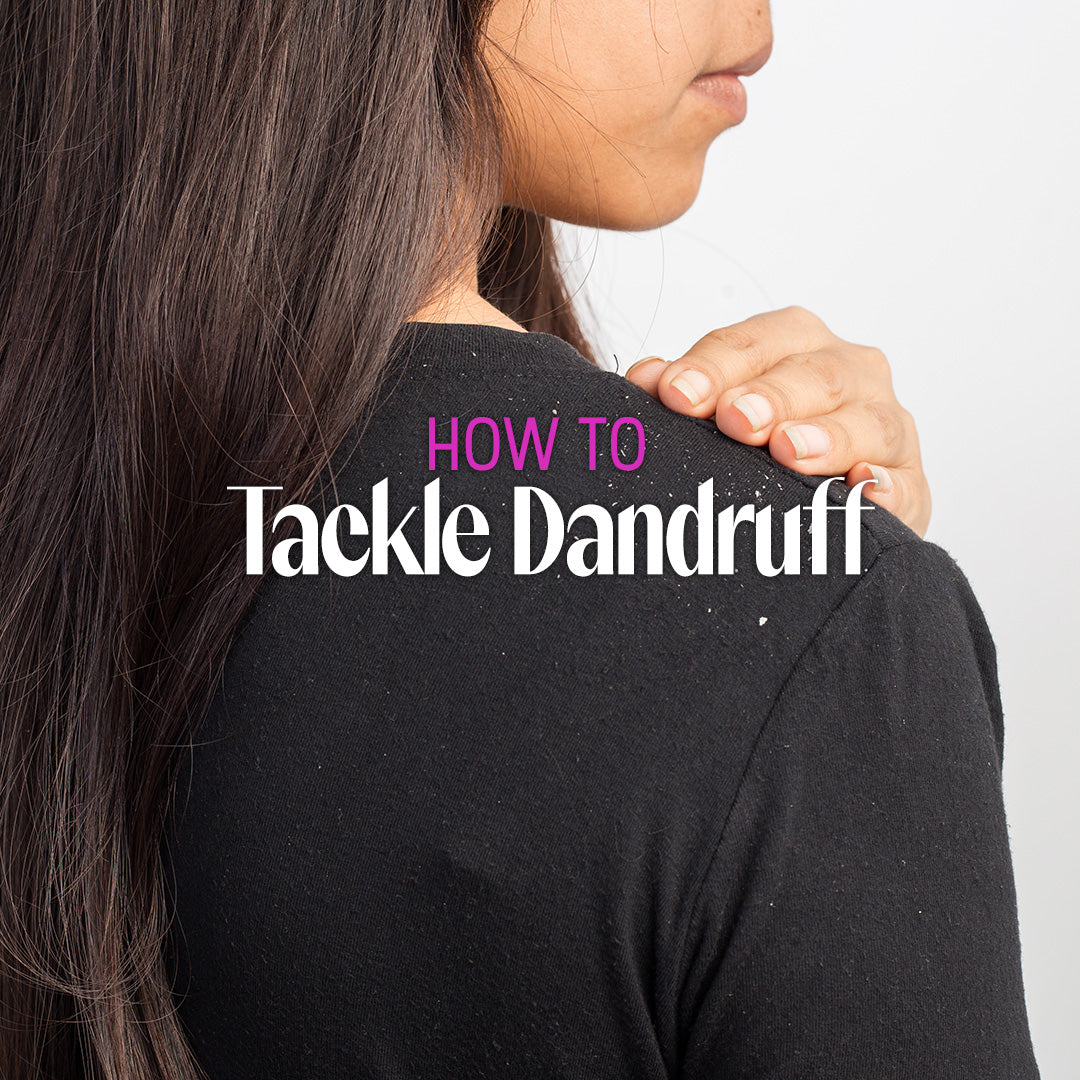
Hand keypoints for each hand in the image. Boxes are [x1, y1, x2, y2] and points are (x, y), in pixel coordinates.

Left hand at [623, 306, 930, 536]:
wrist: (816, 510)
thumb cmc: (757, 448)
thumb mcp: (716, 414)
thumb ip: (683, 393)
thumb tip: (643, 377)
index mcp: (795, 344)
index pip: (753, 344)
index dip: (712, 365)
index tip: (675, 394)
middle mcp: (850, 374)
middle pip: (816, 374)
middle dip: (771, 395)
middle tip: (734, 419)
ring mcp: (886, 429)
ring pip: (870, 422)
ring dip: (829, 436)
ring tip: (789, 451)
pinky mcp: (909, 488)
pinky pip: (903, 488)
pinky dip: (886, 491)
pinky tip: (862, 493)